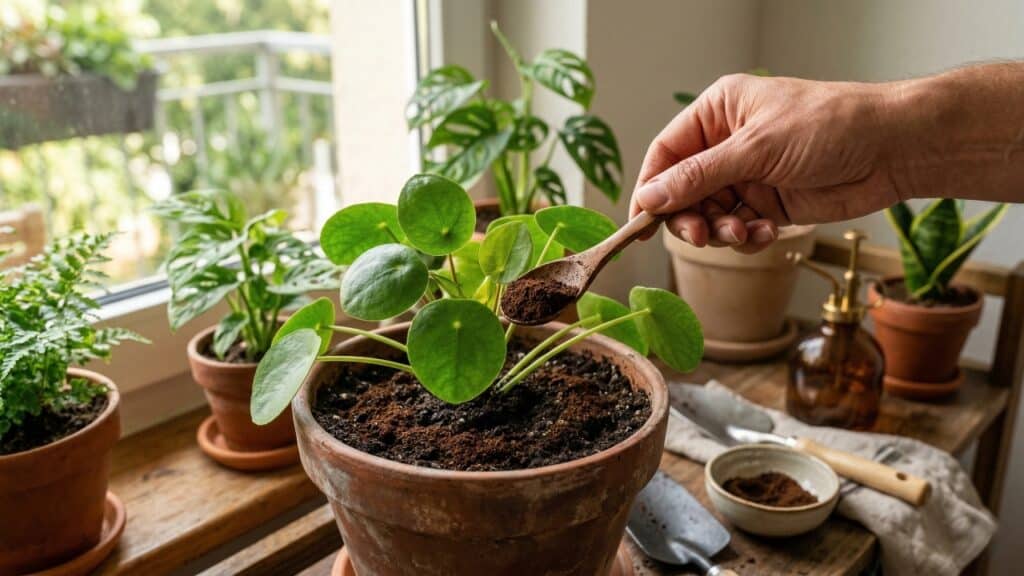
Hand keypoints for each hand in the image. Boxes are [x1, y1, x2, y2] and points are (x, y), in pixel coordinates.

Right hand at [630, 73, 904, 251]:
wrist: (892, 149)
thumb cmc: (830, 125)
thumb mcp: (756, 148)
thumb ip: (699, 176)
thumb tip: (650, 197)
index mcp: (718, 112)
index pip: (666, 153)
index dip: (651, 188)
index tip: (641, 222)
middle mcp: (727, 144)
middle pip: (682, 191)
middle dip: (689, 217)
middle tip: (701, 236)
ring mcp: (748, 176)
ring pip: (709, 215)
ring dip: (720, 231)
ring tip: (742, 232)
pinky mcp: (769, 204)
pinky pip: (737, 229)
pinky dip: (745, 237)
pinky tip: (765, 233)